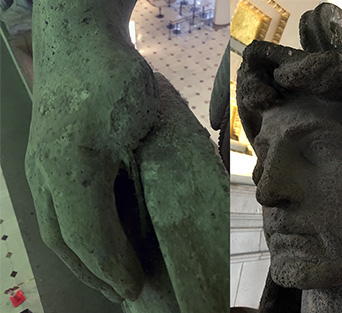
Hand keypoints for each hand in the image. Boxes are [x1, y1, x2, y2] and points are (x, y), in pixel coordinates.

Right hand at [25, 0, 157, 301]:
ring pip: (54, 228)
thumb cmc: (115, 79)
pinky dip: (72, 234)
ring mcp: (40, 165)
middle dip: (95, 272)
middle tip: (126, 291)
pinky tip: (93, 239)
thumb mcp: (145, 125)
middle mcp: (47, 173)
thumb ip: (153, 172)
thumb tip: (166, 217)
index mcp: (70, 171)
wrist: (80, 39)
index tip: (136, 286)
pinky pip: (52, 208)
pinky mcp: (44, 158)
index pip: (88, 236)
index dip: (112, 267)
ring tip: (108, 276)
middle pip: (65, 240)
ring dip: (81, 258)